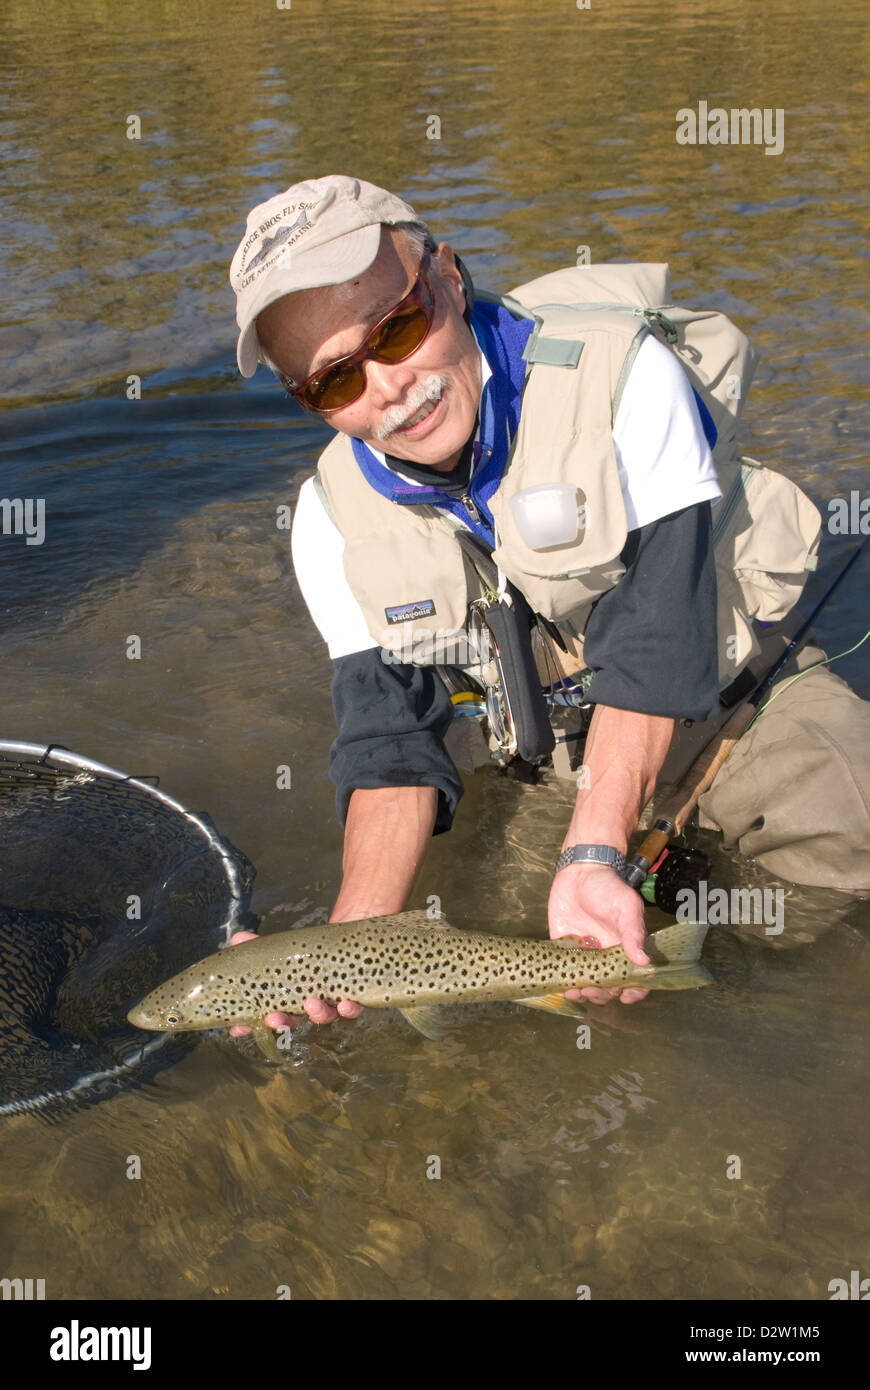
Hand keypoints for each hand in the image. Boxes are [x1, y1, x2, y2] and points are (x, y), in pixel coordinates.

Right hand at [226, 930, 363, 1037]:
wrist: (352, 935)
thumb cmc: (315, 949)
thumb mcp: (287, 946)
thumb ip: (262, 945)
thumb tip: (238, 938)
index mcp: (290, 996)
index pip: (267, 1013)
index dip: (251, 1024)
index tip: (238, 1028)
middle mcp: (309, 1004)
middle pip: (294, 1020)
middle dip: (283, 1023)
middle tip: (273, 1020)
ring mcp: (333, 1002)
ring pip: (325, 1016)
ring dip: (317, 1014)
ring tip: (311, 1005)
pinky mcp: (356, 995)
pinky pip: (354, 1008)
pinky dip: (350, 1009)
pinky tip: (346, 1004)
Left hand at [548, 863, 649, 1004]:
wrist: (579, 870)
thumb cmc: (608, 886)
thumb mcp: (626, 907)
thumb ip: (633, 933)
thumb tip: (644, 961)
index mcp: (624, 947)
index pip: (634, 977)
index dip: (633, 991)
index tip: (626, 997)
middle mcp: (606, 954)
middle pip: (607, 986)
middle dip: (601, 994)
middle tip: (592, 990)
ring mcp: (584, 952)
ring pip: (585, 982)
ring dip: (582, 991)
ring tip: (574, 991)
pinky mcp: (563, 947)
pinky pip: (563, 969)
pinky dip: (563, 980)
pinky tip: (560, 983)